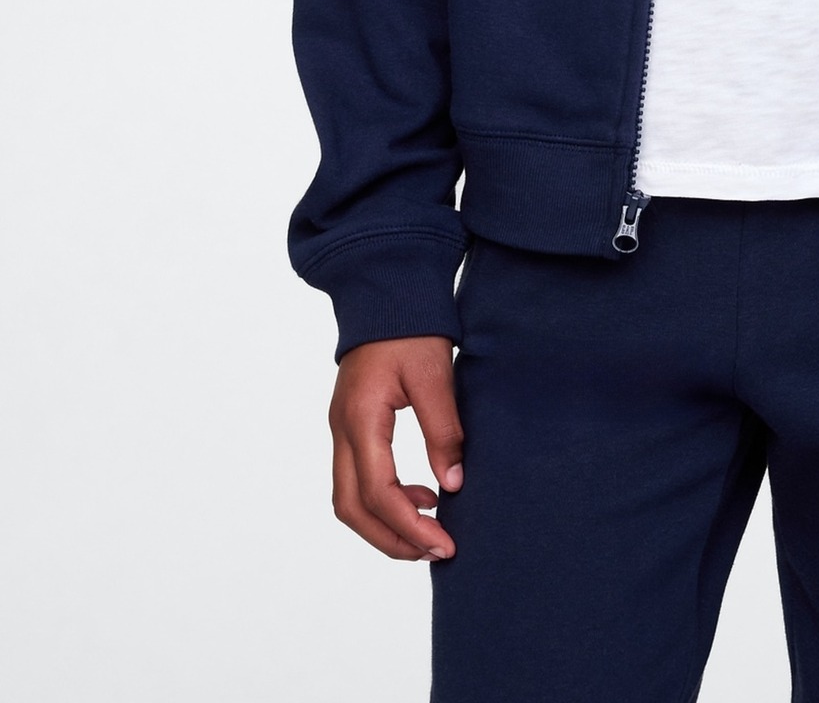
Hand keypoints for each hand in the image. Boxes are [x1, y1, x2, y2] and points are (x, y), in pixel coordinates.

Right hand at [329, 336, 463, 560]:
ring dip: (386, 523)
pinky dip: (385, 498)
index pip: (377, 492)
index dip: (410, 526)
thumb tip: (453, 484)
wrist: (386, 289)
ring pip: (349, 498)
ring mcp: (342, 428)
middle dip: (392, 538)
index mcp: (361, 418)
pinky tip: (423, 493)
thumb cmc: (410, 326)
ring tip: (431, 531)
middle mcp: (342, 429)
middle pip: (352, 508)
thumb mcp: (434, 374)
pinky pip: (357, 477)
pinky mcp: (351, 425)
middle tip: (436, 552)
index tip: (445, 545)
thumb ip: (443, 429)